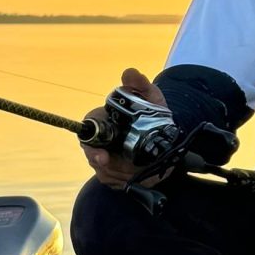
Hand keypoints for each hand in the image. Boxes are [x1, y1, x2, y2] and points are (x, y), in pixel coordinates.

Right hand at [81, 66, 168, 187]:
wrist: (167, 139)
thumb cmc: (154, 115)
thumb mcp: (151, 98)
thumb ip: (140, 85)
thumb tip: (130, 72)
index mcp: (103, 121)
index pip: (87, 132)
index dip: (91, 144)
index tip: (102, 156)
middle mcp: (100, 141)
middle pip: (92, 156)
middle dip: (106, 165)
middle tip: (121, 169)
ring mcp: (104, 159)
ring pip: (104, 171)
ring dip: (121, 173)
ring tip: (139, 169)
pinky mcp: (111, 174)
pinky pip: (113, 182)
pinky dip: (126, 180)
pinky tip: (138, 175)